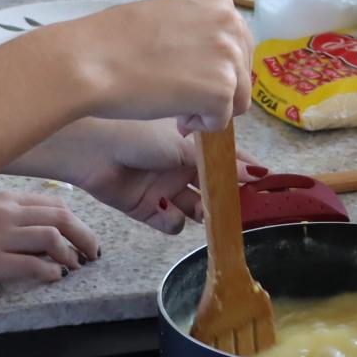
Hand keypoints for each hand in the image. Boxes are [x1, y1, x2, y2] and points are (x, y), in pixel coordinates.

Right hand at [0, 190, 100, 288]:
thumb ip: (8, 216)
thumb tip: (37, 231)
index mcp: (4, 199)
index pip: (54, 204)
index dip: (76, 222)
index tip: (83, 237)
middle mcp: (6, 213)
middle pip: (61, 217)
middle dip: (84, 236)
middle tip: (92, 253)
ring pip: (52, 236)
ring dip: (71, 253)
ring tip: (75, 266)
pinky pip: (32, 264)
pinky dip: (50, 270)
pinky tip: (54, 277)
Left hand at [28, 118, 268, 232]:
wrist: (92, 149)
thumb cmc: (139, 134)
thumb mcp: (185, 146)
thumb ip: (220, 164)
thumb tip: (258, 174)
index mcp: (193, 143)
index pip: (227, 159)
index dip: (245, 172)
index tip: (265, 186)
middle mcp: (182, 165)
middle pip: (214, 188)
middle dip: (224, 198)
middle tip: (235, 206)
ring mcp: (166, 187)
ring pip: (196, 208)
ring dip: (201, 212)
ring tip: (201, 209)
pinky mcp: (148, 208)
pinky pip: (171, 222)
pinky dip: (171, 219)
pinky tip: (165, 209)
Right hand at [61, 0, 253, 135]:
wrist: (89, 61)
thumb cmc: (114, 42)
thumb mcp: (166, 18)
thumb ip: (196, 32)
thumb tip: (212, 64)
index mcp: (218, 1)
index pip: (237, 44)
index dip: (213, 67)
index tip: (186, 74)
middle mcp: (231, 23)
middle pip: (242, 72)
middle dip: (215, 90)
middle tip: (177, 93)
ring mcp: (228, 55)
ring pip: (238, 99)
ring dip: (208, 110)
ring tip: (174, 106)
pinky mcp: (221, 89)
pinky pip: (222, 121)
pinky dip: (200, 126)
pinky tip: (173, 115)